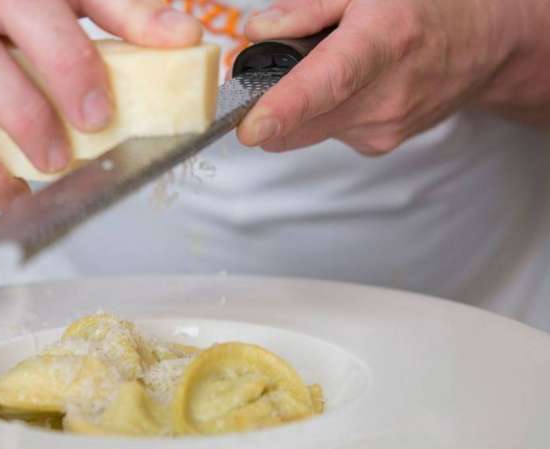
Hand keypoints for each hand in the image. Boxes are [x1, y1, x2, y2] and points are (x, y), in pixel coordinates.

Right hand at [0, 0, 201, 209]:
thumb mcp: (25, 78)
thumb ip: (75, 79)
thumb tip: (153, 99)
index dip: (130, 11)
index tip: (179, 40)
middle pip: (21, 3)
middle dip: (71, 61)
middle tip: (100, 117)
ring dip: (27, 116)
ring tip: (56, 161)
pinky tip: (8, 191)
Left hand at [237, 0, 525, 155]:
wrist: (486, 44)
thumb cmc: (425, 7)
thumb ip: (307, 8)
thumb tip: (255, 32)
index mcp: (379, 44)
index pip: (326, 85)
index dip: (284, 109)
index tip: (251, 130)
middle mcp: (383, 97)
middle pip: (299, 123)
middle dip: (269, 105)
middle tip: (277, 71)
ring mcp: (383, 129)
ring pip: (308, 131)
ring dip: (302, 108)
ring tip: (333, 69)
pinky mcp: (379, 145)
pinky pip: (328, 133)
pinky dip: (325, 114)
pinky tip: (353, 88)